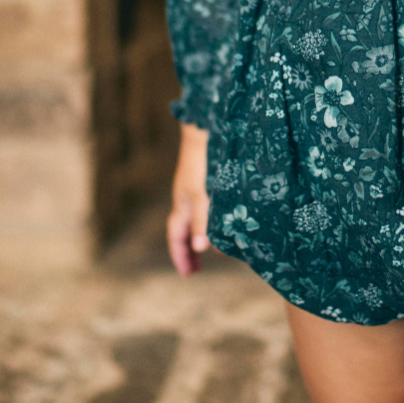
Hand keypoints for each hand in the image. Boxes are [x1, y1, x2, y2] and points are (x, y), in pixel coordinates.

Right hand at [167, 123, 210, 275]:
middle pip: (184, 230)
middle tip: (198, 268)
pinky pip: (206, 205)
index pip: (176, 237)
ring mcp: (195, 187)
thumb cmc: (201, 162)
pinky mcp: (207, 178)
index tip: (188, 274)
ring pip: (195, 217)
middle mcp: (186, 198)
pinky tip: (227, 217)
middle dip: (189, 249)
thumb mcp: (201, 195)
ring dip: (201, 234)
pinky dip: (212, 217)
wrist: (205, 128)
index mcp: (181, 205)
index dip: (181, 256)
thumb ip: (201, 221)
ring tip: (216, 247)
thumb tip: (200, 249)